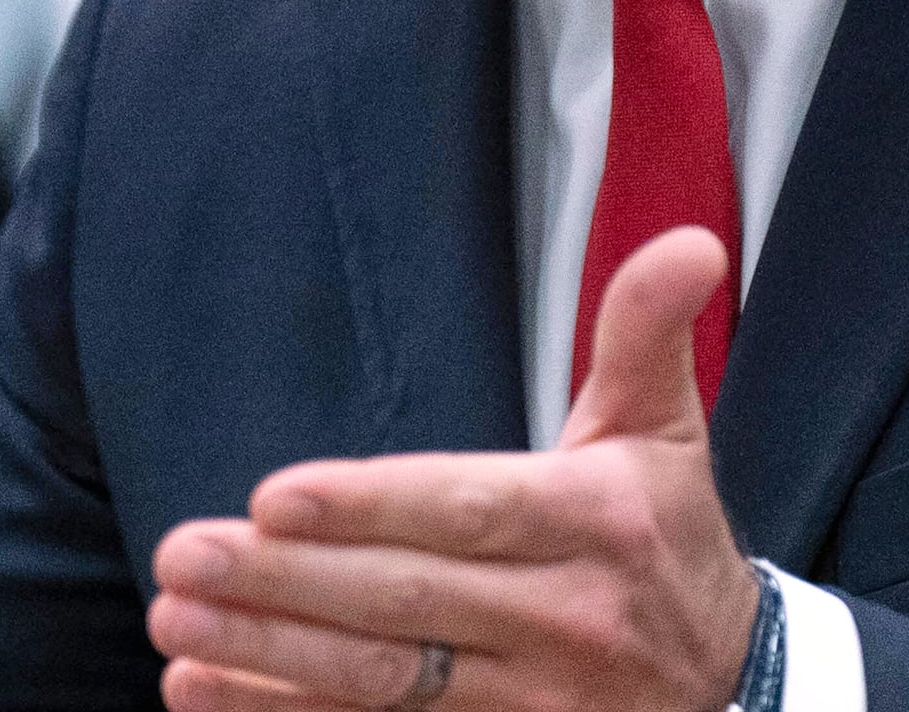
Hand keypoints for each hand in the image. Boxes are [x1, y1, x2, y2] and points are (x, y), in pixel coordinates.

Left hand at [146, 226, 762, 710]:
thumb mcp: (667, 427)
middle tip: (182, 556)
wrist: (731, 686)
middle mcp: (565, 618)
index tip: (276, 498)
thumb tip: (692, 244)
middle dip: (286, 583)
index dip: (372, 509)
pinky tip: (205, 687)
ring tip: (177, 619)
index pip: (470, 512)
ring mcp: (531, 700)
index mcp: (596, 524)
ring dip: (269, 653)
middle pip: (408, 602)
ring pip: (383, 678)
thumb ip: (649, 331)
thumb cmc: (667, 534)